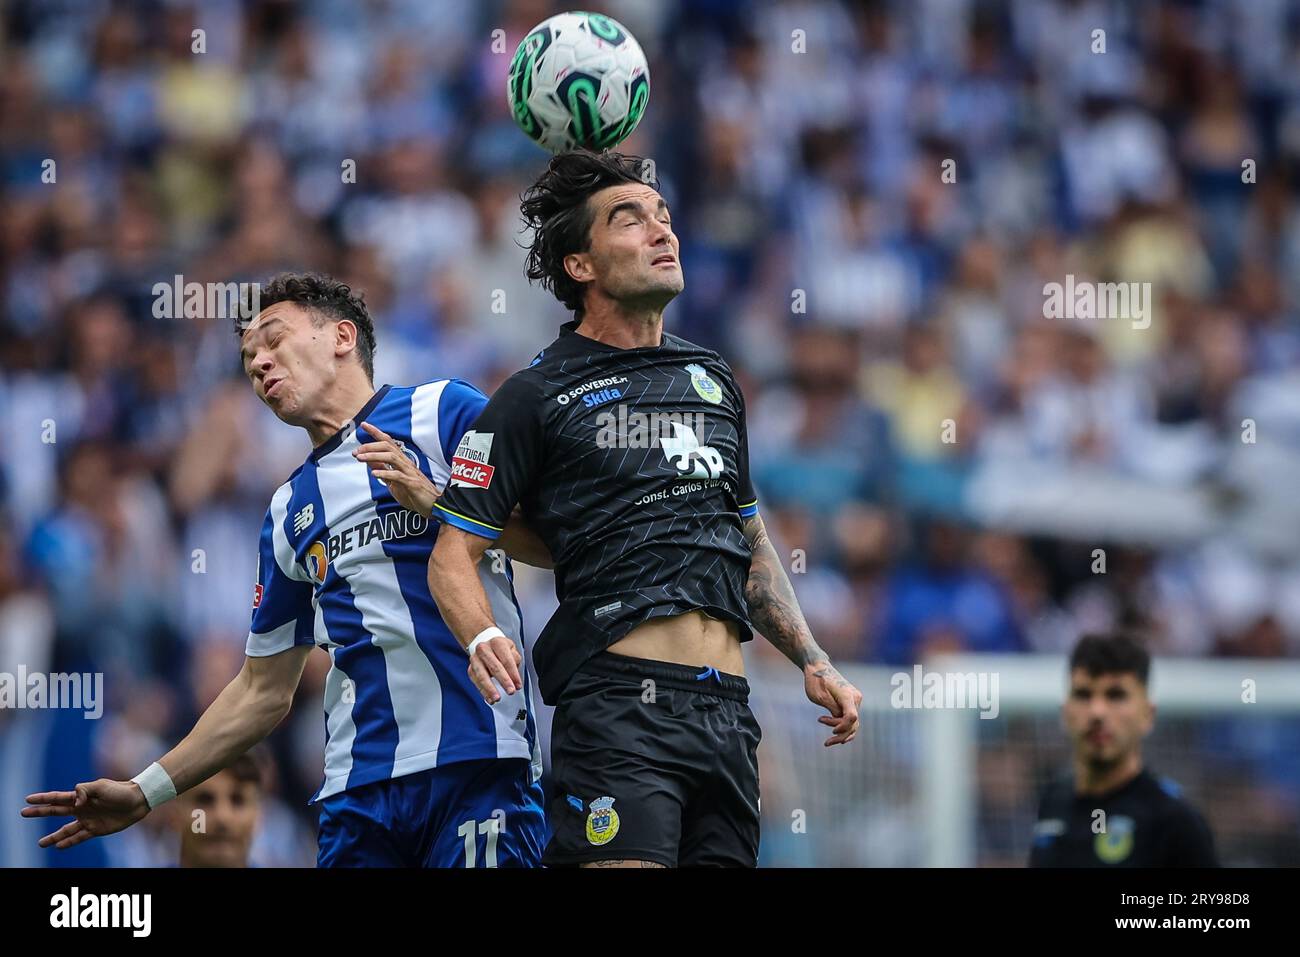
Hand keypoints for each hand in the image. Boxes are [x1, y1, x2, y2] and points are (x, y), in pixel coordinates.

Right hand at [23, 779, 150, 848]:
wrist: (138, 800)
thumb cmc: (120, 790)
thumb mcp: (101, 786)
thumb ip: (84, 790)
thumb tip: (74, 802)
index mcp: (81, 796)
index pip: (57, 798)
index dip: (43, 799)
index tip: (28, 799)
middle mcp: (81, 809)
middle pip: (56, 812)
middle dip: (40, 812)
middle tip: (23, 813)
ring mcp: (88, 820)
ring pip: (66, 829)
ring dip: (53, 836)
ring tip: (40, 843)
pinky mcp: (96, 829)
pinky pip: (79, 838)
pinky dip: (69, 842)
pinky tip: (59, 846)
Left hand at [353, 422, 439, 516]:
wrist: (433, 505)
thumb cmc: (414, 493)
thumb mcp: (394, 481)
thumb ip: (383, 470)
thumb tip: (369, 460)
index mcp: (401, 461)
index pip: (388, 442)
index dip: (376, 432)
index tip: (363, 424)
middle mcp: (405, 463)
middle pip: (388, 446)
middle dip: (370, 446)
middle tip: (356, 451)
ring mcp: (409, 472)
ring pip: (391, 457)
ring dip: (374, 456)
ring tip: (360, 458)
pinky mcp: (412, 483)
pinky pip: (398, 475)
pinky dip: (385, 473)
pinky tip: (374, 474)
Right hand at [467, 635, 523, 703]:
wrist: (485, 645)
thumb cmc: (499, 649)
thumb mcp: (511, 649)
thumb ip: (515, 661)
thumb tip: (515, 677)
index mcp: (497, 643)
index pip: (507, 660)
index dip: (513, 674)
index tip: (518, 685)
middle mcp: (484, 649)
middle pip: (495, 667)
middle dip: (504, 681)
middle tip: (510, 691)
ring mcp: (475, 659)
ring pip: (482, 675)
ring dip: (490, 689)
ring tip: (497, 698)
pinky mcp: (470, 669)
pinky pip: (476, 682)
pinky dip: (483, 692)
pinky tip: (489, 698)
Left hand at [804, 661, 861, 746]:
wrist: (817, 667)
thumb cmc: (816, 681)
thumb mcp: (820, 697)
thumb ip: (833, 710)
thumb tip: (840, 722)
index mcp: (848, 696)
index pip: (852, 718)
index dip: (843, 728)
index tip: (831, 731)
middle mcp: (855, 698)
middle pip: (853, 723)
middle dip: (840, 735)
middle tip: (826, 743)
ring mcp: (855, 700)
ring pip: (853, 723)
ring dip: (842, 733)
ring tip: (828, 742)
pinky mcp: (851, 702)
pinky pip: (851, 718)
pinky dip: (844, 727)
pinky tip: (836, 734)